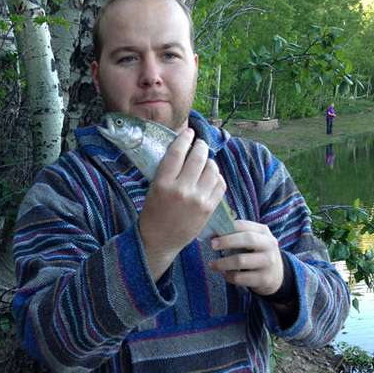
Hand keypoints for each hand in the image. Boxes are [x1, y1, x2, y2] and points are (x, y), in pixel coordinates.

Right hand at [137, 128, 226, 279]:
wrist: (160, 240)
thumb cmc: (153, 212)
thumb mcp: (153, 188)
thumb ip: (167, 171)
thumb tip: (183, 149)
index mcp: (163, 183)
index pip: (177, 152)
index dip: (185, 138)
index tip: (189, 132)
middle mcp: (182, 190)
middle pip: (198, 157)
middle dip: (200, 146)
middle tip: (200, 144)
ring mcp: (198, 200)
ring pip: (212, 169)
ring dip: (210, 161)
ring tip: (205, 162)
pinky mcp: (209, 208)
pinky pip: (220, 184)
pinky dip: (217, 177)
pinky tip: (211, 176)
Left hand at [208, 220, 283, 295]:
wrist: (277, 276)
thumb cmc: (257, 253)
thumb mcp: (253, 240)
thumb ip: (237, 234)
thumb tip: (212, 233)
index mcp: (263, 232)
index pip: (244, 225)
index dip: (227, 227)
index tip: (213, 233)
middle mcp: (269, 245)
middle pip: (247, 239)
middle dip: (227, 241)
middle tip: (212, 245)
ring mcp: (268, 263)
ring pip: (241, 261)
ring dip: (223, 263)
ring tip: (212, 265)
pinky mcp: (264, 279)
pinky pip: (240, 278)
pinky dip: (229, 276)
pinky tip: (225, 275)